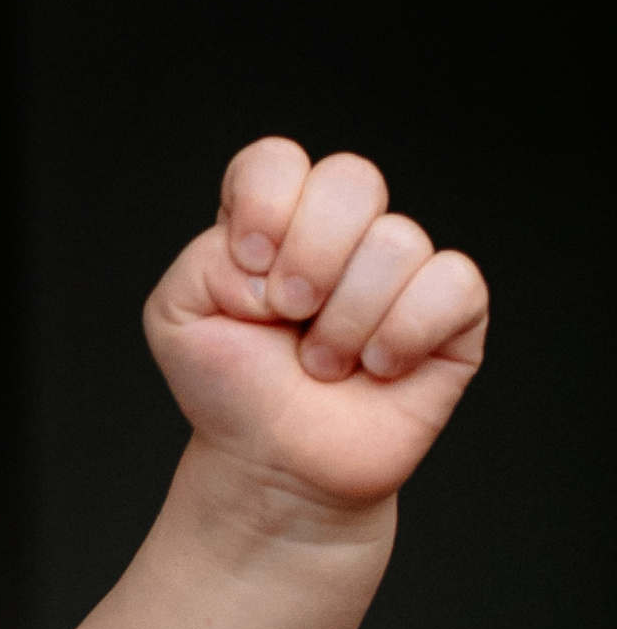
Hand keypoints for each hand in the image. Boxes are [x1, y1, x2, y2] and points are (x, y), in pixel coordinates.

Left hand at [144, 139, 488, 512]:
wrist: (272, 467)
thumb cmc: (230, 392)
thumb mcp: (177, 319)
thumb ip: (202, 260)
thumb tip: (274, 258)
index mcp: (274, 221)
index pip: (277, 161)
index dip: (266, 204)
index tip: (248, 266)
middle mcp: (341, 234)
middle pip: (352, 178)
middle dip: (311, 256)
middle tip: (288, 315)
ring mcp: (399, 269)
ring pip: (396, 242)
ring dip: (345, 321)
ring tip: (322, 364)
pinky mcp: (452, 311)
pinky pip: (452, 284)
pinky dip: (403, 335)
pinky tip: (376, 368)